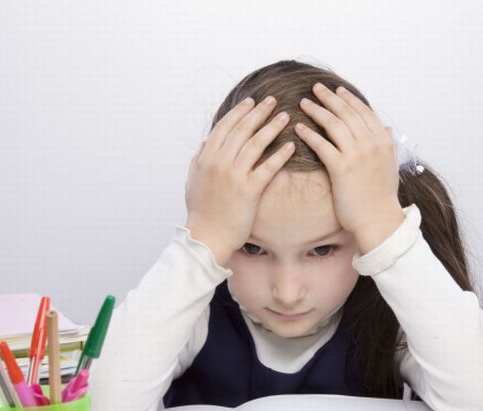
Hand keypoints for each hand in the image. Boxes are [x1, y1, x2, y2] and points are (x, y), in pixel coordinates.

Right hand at [185, 95, 294, 264]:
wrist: (206, 237)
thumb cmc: (200, 212)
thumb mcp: (192, 181)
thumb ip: (198, 160)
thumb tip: (204, 144)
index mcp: (206, 158)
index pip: (224, 126)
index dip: (239, 112)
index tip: (251, 101)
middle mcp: (219, 163)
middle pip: (242, 130)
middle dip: (258, 112)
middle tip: (273, 100)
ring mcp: (233, 176)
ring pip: (255, 144)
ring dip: (271, 128)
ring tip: (285, 117)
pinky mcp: (248, 191)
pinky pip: (267, 168)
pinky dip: (279, 155)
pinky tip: (291, 146)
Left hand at [295, 83, 404, 252]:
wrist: (378, 220)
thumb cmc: (381, 197)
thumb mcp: (390, 165)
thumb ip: (388, 143)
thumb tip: (387, 128)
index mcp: (383, 141)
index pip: (363, 111)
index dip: (348, 99)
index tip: (336, 90)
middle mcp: (371, 143)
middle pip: (346, 112)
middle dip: (329, 97)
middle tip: (315, 88)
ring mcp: (357, 155)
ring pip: (333, 124)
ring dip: (317, 110)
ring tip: (303, 103)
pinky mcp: (341, 168)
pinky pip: (322, 144)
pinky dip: (309, 134)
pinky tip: (298, 128)